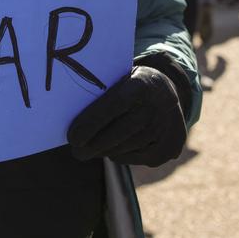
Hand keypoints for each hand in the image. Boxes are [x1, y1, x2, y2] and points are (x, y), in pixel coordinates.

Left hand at [67, 66, 186, 166]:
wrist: (169, 92)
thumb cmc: (130, 86)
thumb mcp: (120, 79)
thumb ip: (102, 94)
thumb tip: (69, 116)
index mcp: (140, 84)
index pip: (113, 106)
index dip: (91, 124)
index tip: (72, 138)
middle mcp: (157, 106)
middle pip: (118, 133)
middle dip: (92, 145)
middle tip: (76, 152)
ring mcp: (166, 129)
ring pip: (125, 148)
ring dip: (104, 151)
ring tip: (91, 150)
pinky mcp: (169, 148)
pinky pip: (136, 157)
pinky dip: (120, 155)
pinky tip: (112, 150)